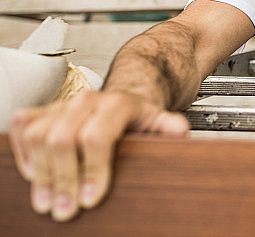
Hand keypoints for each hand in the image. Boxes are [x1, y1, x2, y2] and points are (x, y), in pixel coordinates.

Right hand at [9, 90, 188, 221]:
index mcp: (116, 104)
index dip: (92, 170)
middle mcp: (86, 101)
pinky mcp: (42, 110)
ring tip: (48, 201)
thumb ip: (168, 126)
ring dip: (41, 174)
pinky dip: (23, 153)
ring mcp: (61, 104)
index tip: (91, 199)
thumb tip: (179, 131)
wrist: (120, 97)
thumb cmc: (136, 116)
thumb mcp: (157, 120)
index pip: (96, 137)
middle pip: (62, 140)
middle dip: (63, 180)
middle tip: (66, 210)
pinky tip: (36, 175)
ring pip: (38, 136)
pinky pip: (21, 128)